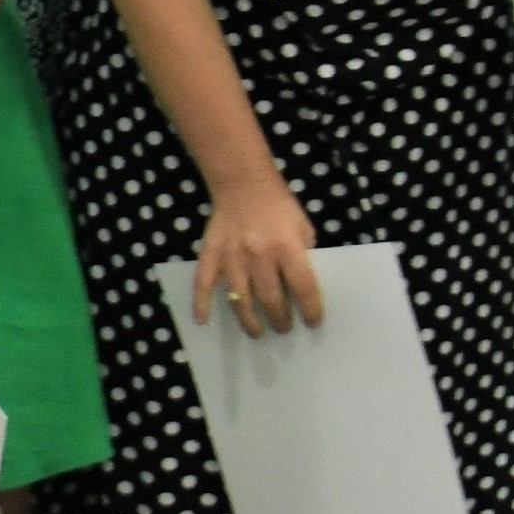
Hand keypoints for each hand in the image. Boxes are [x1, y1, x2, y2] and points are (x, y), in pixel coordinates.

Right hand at [188, 168, 322, 335]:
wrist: (243, 181)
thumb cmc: (278, 205)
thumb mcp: (302, 227)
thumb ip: (303, 256)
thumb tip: (302, 287)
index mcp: (287, 246)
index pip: (303, 287)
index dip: (310, 309)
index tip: (312, 323)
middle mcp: (259, 255)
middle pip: (271, 299)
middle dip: (280, 320)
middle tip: (284, 329)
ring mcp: (232, 256)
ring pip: (240, 299)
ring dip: (249, 321)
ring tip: (257, 332)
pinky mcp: (211, 253)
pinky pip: (204, 282)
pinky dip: (201, 303)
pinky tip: (202, 321)